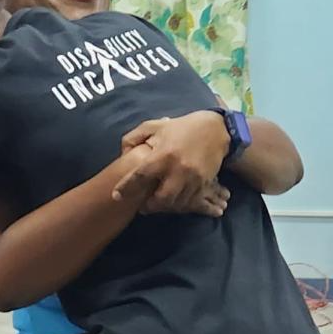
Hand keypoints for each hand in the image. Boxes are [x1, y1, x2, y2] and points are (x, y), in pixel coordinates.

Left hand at [113, 112, 229, 211]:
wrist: (216, 129)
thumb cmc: (181, 127)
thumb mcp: (154, 126)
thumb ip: (134, 138)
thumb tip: (122, 154)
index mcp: (163, 155)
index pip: (140, 176)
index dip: (126, 187)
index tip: (116, 196)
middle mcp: (179, 169)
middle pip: (161, 199)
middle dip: (149, 206)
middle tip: (142, 206)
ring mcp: (194, 178)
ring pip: (176, 203)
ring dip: (164, 207)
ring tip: (156, 204)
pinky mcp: (204, 183)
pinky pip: (190, 201)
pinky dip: (179, 205)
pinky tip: (173, 201)